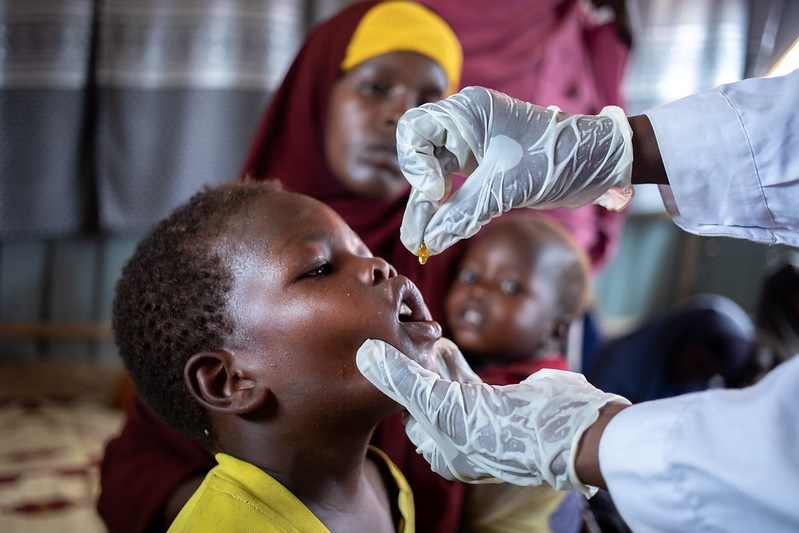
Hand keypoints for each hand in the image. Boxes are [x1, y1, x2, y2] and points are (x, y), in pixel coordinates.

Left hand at [357, 338, 629, 494]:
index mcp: (442, 454)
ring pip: (447, 390)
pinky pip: (468, 382)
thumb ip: (399, 377)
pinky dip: (455, 363)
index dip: (395, 390)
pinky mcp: (499, 403)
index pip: (407, 419)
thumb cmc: (493, 426)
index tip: (384, 362)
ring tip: (421, 341)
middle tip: (399, 345)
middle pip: (426, 402)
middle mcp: (459, 442)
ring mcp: (481, 422)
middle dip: (413, 374)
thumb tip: (363, 353)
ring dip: (433, 366)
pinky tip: (445, 345)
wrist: (559, 428)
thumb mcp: (437, 403)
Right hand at [396, 86, 633, 255]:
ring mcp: (472, 146)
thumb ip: (463, 214)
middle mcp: (464, 125)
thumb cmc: (559, 158)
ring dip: (428, 211)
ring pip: (433, 178)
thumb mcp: (508, 187)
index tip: (436, 191)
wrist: (599, 163)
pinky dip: (447, 211)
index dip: (415, 164)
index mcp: (468, 111)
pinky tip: (444, 234)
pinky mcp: (481, 167)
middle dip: (418, 199)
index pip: (414, 130)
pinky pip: (452, 189)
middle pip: (420, 159)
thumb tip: (429, 242)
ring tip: (422, 244)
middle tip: (416, 237)